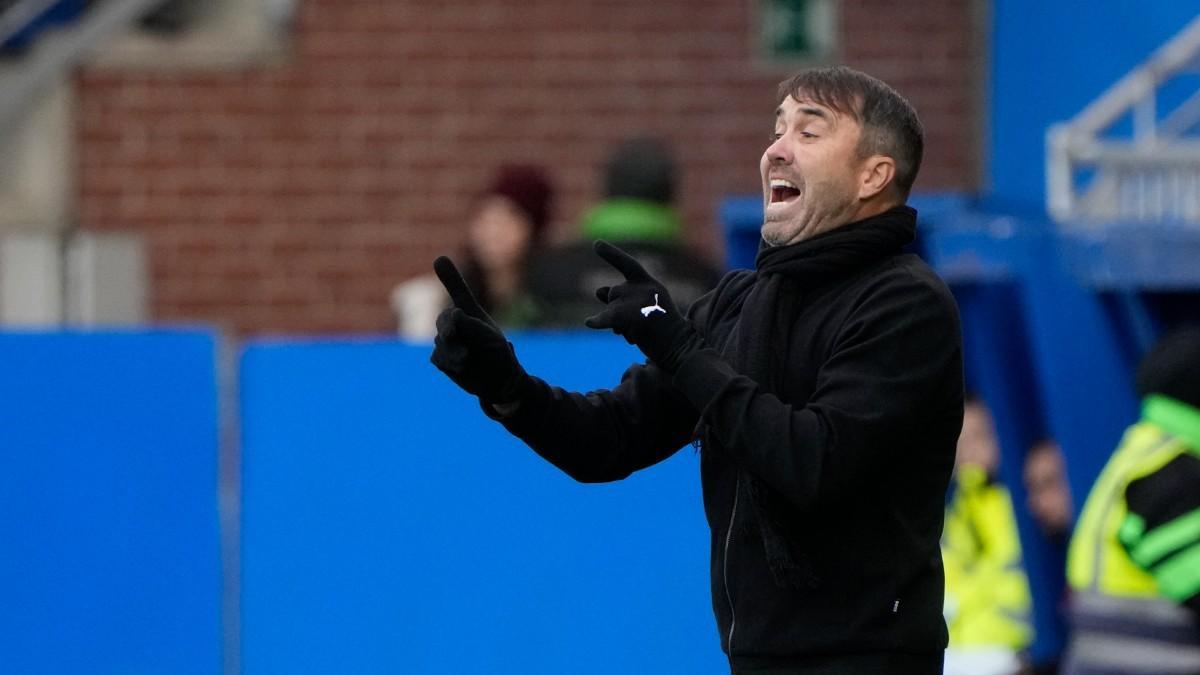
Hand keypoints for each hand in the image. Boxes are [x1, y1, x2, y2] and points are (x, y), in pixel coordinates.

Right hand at [429, 256, 527, 403]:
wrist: (498, 380)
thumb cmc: (497, 353)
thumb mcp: (489, 336)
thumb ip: (470, 323)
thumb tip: (455, 312)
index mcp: (468, 313)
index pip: (458, 294)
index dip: (450, 277)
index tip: (440, 260)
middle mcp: (455, 325)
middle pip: (444, 320)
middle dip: (449, 328)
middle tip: (455, 335)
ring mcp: (446, 341)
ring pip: (440, 341)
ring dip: (453, 351)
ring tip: (466, 359)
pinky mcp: (442, 359)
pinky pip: (438, 357)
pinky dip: (449, 362)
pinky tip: (461, 367)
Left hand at [584, 241, 702, 371]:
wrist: (680, 349)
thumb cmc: (659, 332)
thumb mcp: (640, 309)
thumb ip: (620, 298)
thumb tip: (598, 291)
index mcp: (650, 284)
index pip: (629, 265)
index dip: (611, 254)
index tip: (596, 244)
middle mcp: (647, 288)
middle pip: (614, 293)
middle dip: (615, 310)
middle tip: (636, 326)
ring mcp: (644, 301)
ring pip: (612, 308)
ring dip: (618, 325)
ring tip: (639, 333)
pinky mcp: (639, 316)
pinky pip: (610, 319)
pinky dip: (599, 322)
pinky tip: (590, 322)